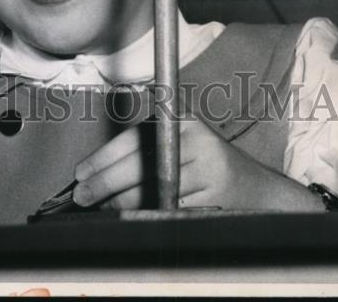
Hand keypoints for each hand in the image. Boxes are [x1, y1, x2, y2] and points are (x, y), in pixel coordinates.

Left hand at [72, 118, 322, 211]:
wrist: (256, 190)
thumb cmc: (207, 165)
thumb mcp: (181, 144)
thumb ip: (147, 148)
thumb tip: (96, 170)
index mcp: (183, 122)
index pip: (135, 138)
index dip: (104, 157)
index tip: (81, 173)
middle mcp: (196, 141)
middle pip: (140, 164)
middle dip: (105, 182)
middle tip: (82, 196)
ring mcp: (207, 170)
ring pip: (152, 189)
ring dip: (122, 202)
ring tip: (100, 208)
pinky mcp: (213, 197)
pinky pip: (170, 207)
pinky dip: (148, 213)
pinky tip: (130, 217)